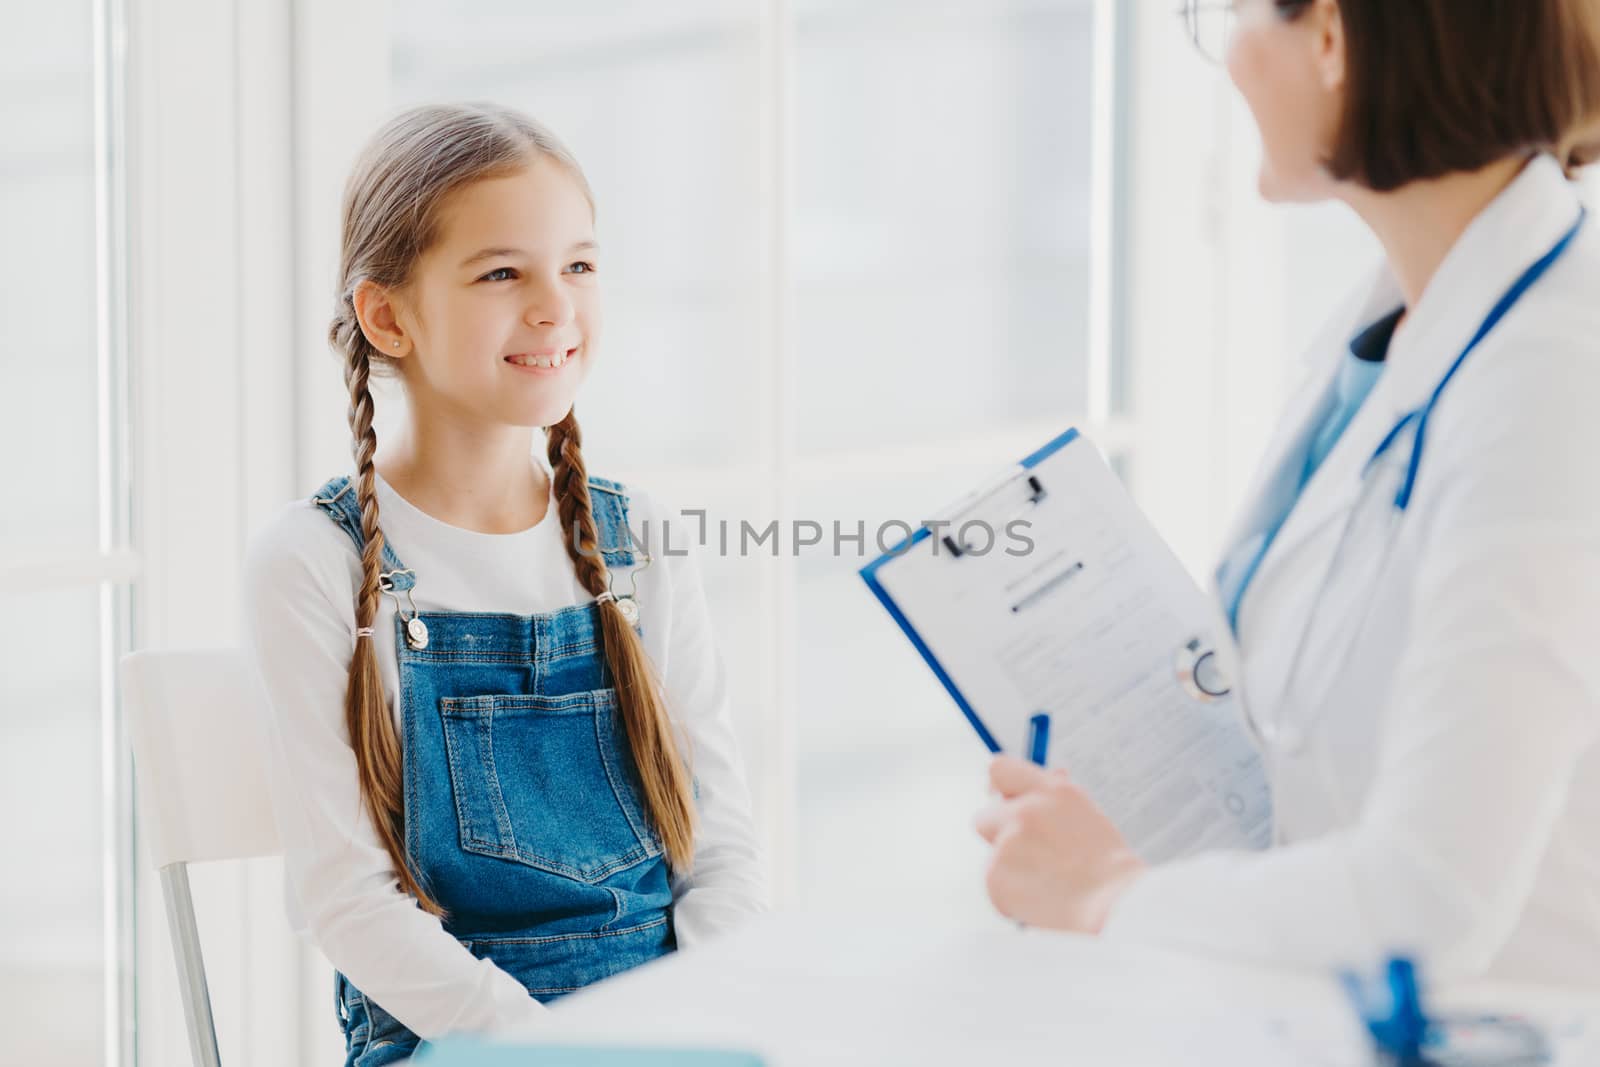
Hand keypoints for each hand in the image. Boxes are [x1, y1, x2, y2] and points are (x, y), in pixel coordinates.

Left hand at [973, 755, 1146, 932]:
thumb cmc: (1107, 865)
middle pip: (984, 817)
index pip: (1001, 770)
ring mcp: (1007, 844)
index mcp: (1051, 791)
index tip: (1002, 802)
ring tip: (1050, 884)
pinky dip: (1012, 897)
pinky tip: (1043, 901)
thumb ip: (1053, 798)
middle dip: (999, 836)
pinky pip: (995, 886)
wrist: (1115, 906)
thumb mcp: (1085, 815)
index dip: (998, 789)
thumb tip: (1050, 774)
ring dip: (1011, 871)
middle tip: (1028, 856)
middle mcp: (1025, 812)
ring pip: (993, 857)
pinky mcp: (995, 877)